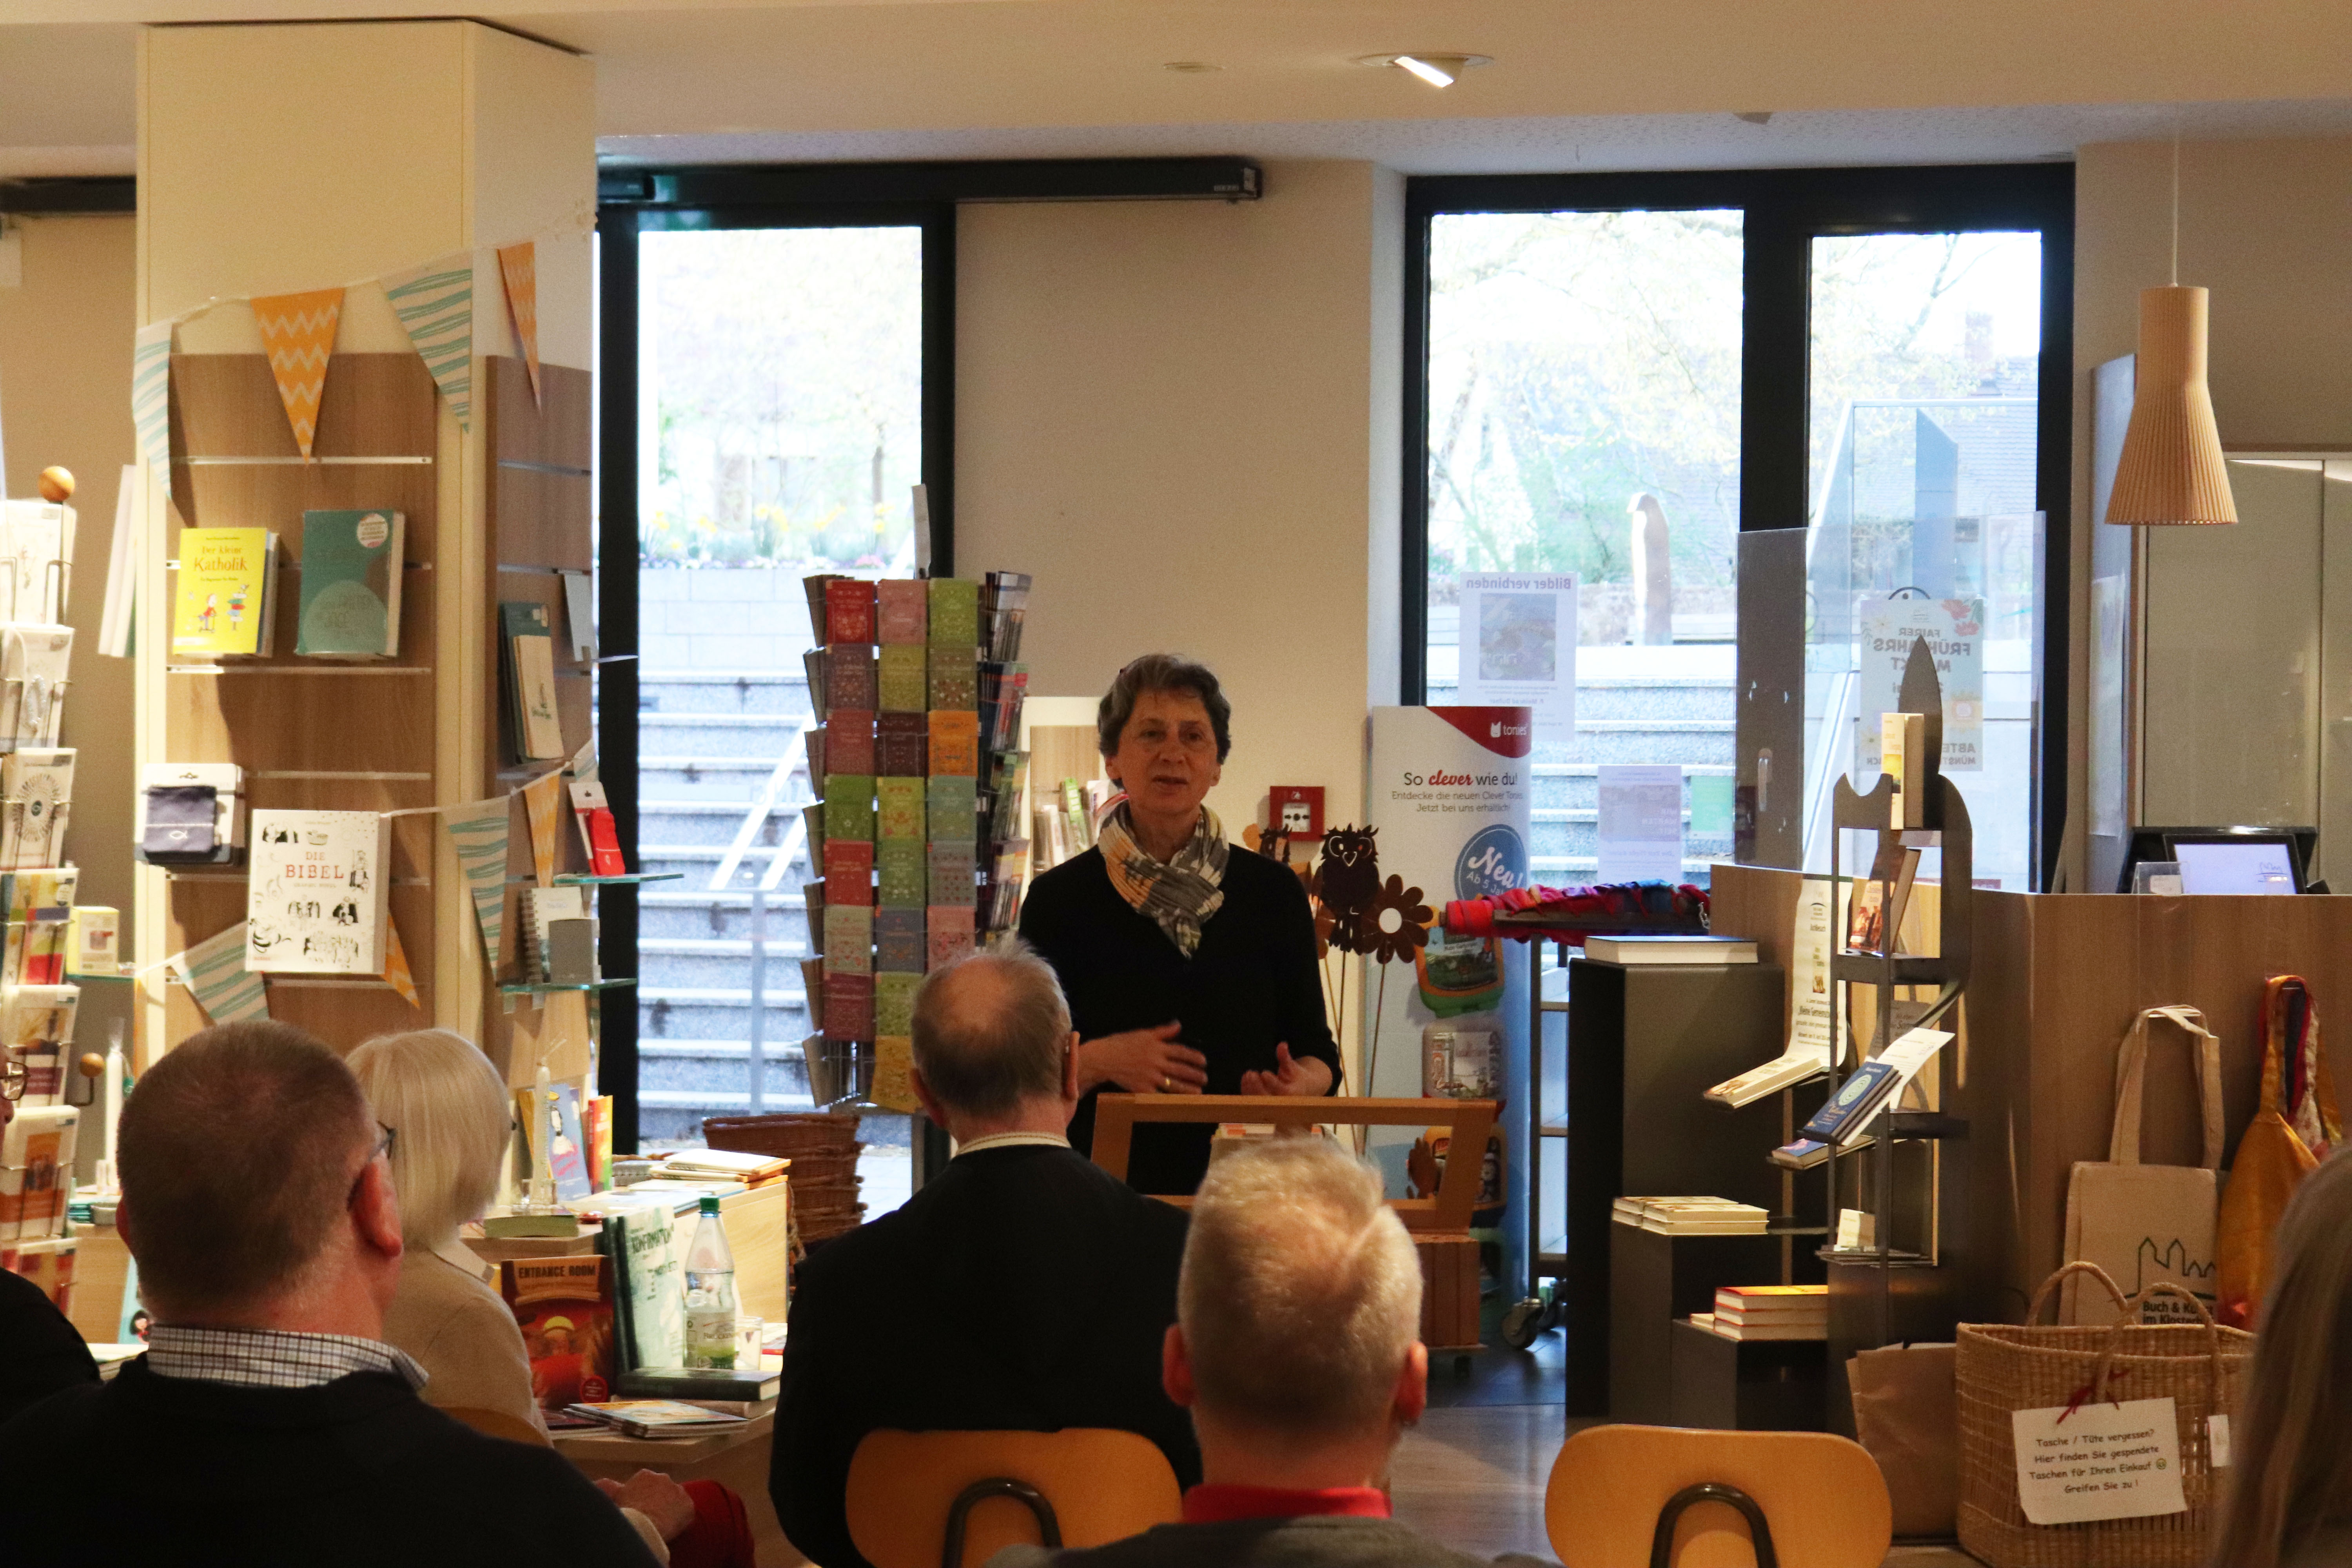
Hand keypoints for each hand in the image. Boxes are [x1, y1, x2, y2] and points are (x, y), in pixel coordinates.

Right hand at [596, 1469, 697, 1541]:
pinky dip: (681, 1518)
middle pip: (662, 1488)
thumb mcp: (614, 1496)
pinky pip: (686, 1511)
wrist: (641, 1524)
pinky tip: (672, 1526)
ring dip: (670, 1507)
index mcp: (645, 1475)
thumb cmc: (625, 1511)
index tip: (640, 1506)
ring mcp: (678, 1490)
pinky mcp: (688, 1505)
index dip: (643, 1496)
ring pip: (675, 1498)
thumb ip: (610, 1486)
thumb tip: (600, 1482)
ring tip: (662, 1520)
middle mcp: (663, 1478)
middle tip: (651, 1514)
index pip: (647, 1483)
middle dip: (658, 1499)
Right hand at [1080, 1023, 1208, 1094]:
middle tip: (1205, 1078)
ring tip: (1199, 1091)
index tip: (1203, 1061)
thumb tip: (1178, 1025)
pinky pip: (1159, 1095)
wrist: (1103, 1058)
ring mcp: (1149, 1077)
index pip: (1180, 1052)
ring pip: (1173, 1084)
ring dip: (1187, 1088)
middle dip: (1194, 1074)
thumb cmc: (1121, 1044)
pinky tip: (1178, 1102)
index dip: (1193, 1056)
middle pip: (1180, 1069)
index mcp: (1156, 1047)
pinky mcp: (1142, 1089)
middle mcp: (1155, 1062)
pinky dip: (1169, 1099)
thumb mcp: (1143, 1034)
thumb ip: (1163, 1032)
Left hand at [1239, 1043, 1332, 1096]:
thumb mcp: (1292, 1066)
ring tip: (1248, 1074)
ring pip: (1258, 1100)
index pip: (1281, 1090)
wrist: (1299, 1090)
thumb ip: (1285, 1057)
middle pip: (1267, 1098)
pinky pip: (1253, 1101)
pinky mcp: (1264, 1105)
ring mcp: (1272, 1105)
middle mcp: (1281, 1102)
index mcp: (1291, 1093)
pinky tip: (1245, 1078)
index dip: (1272, 1082)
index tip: (1264, 1073)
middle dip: (1257, 1087)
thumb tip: (1282, 1045)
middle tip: (1251, 1073)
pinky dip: (1248, 1091)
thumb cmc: (1296, 1077)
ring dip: (1250, 1088)